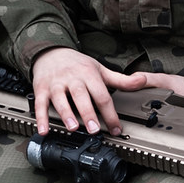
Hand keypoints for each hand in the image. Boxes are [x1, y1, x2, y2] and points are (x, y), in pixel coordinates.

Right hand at [30, 48, 183, 135]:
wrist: (50, 52)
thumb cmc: (78, 65)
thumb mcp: (100, 70)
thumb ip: (121, 80)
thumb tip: (143, 80)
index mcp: (89, 74)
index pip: (102, 95)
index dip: (110, 113)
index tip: (116, 129)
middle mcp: (72, 78)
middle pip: (81, 96)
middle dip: (88, 113)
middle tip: (94, 130)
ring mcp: (56, 84)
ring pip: (60, 99)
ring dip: (66, 114)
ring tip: (72, 127)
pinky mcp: (40, 88)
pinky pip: (40, 103)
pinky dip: (41, 117)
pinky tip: (43, 130)